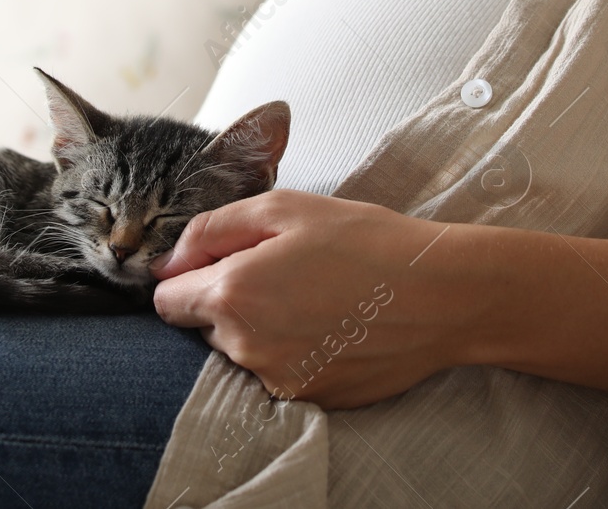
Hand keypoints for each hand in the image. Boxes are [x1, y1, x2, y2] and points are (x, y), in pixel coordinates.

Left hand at [150, 190, 469, 409]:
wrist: (440, 295)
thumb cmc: (366, 241)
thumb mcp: (284, 208)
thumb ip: (212, 229)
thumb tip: (169, 261)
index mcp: (232, 294)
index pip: (167, 301)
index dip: (190, 276)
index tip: (226, 261)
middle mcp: (246, 348)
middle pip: (205, 327)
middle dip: (230, 301)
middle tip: (286, 273)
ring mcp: (278, 381)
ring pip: (243, 352)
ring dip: (263, 328)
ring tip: (316, 298)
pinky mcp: (309, 400)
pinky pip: (280, 373)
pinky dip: (295, 352)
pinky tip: (334, 326)